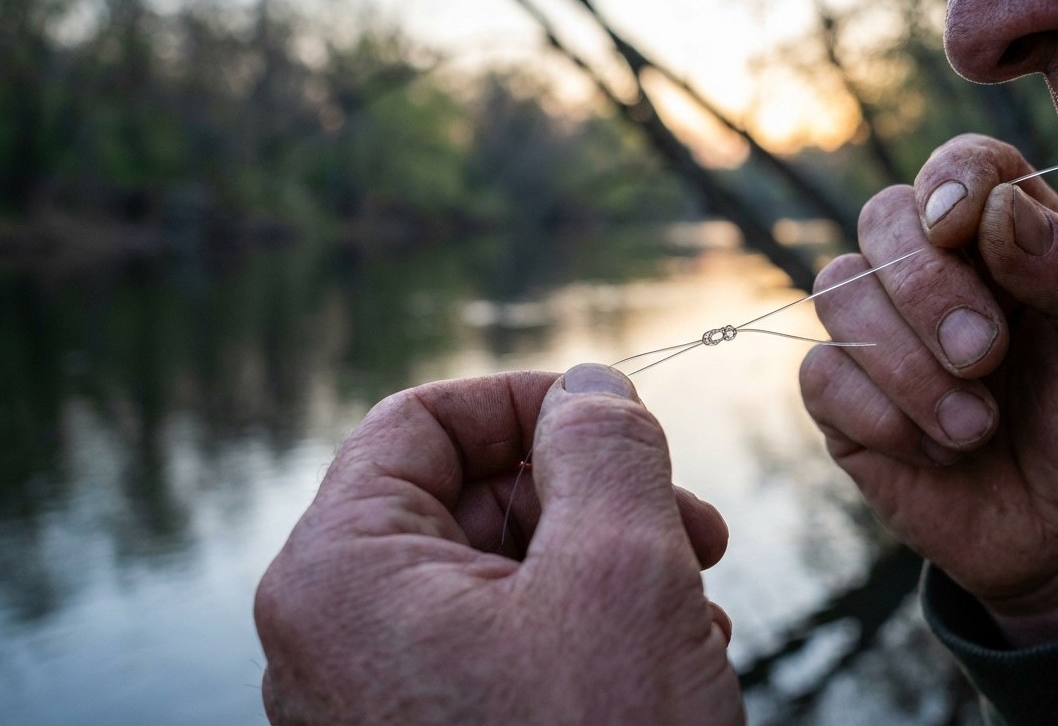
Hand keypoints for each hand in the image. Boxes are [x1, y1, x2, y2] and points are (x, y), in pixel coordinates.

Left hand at [255, 364, 742, 724]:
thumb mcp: (618, 571)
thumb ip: (603, 449)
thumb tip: (589, 388)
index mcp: (342, 573)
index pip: (417, 422)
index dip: (528, 401)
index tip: (620, 418)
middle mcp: (338, 635)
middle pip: (466, 498)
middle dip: (591, 496)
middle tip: (691, 524)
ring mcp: (380, 699)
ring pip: (500, 573)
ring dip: (609, 565)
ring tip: (693, 603)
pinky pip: (504, 646)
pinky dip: (589, 630)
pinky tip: (667, 657)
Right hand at [800, 135, 1057, 644]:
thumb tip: (996, 211)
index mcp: (1015, 239)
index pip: (962, 166)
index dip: (952, 184)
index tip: (962, 230)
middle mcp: (940, 274)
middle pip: (882, 218)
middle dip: (926, 287)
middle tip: (986, 356)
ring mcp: (884, 335)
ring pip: (838, 290)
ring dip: (906, 364)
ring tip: (977, 429)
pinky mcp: (846, 401)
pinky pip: (822, 374)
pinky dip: (881, 416)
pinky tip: (940, 453)